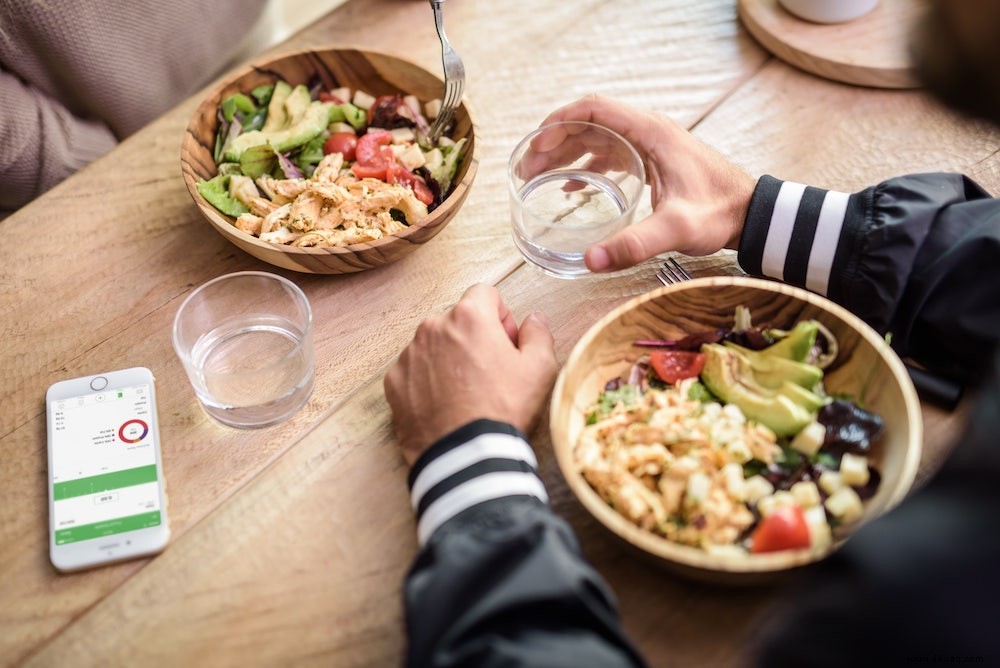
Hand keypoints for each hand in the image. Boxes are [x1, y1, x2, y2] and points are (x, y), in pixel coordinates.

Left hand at [384, 284, 557, 465]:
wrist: (465, 456)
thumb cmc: (504, 410)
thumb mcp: (540, 370)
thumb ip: (539, 334)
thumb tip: (534, 319)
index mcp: (469, 317)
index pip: (485, 294)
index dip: (501, 317)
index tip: (506, 344)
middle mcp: (432, 328)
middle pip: (458, 320)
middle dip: (474, 339)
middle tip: (489, 374)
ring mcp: (409, 355)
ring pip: (434, 345)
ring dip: (449, 359)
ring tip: (466, 394)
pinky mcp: (394, 383)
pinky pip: (414, 371)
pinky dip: (427, 381)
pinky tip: (445, 405)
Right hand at [538, 94, 755, 271]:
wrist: (751, 215)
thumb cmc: (721, 213)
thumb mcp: (676, 229)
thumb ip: (634, 244)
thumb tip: (591, 260)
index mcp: (650, 132)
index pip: (593, 108)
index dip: (558, 121)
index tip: (535, 143)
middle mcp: (648, 131)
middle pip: (588, 122)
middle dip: (553, 142)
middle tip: (527, 169)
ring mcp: (650, 145)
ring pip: (596, 137)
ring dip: (565, 153)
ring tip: (537, 176)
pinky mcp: (653, 161)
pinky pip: (609, 152)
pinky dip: (584, 164)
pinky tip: (569, 187)